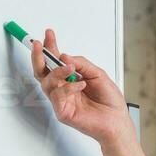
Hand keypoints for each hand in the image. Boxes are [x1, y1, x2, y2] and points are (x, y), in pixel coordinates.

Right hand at [31, 28, 133, 148]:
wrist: (117, 121)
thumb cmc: (109, 101)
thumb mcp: (98, 74)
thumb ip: (81, 64)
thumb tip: (64, 56)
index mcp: (71, 78)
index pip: (55, 61)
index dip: (50, 47)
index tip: (48, 35)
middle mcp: (63, 88)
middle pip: (42, 72)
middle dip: (39, 56)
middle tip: (39, 45)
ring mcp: (61, 100)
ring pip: (47, 83)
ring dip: (57, 72)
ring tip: (70, 69)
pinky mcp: (63, 112)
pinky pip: (57, 97)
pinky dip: (68, 88)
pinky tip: (80, 85)